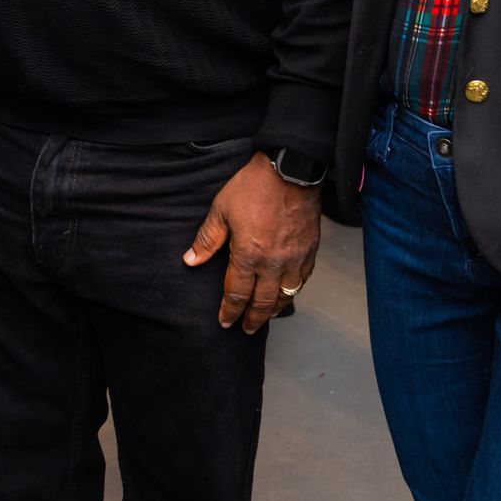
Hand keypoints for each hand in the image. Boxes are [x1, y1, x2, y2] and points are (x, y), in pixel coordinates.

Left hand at [184, 153, 320, 333]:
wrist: (291, 170)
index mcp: (249, 255)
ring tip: (265, 317)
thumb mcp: (221, 210)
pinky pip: (302, 280)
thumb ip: (207, 239)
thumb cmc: (254, 187)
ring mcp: (295, 259)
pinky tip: (287, 293)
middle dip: (252, 319)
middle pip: (262, 302)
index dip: (229, 311)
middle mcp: (273, 263)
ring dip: (273, 310)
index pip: (237, 294)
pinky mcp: (310, 251)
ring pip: (285, 296)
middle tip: (246, 330)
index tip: (225, 321)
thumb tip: (190, 260)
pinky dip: (293, 292)